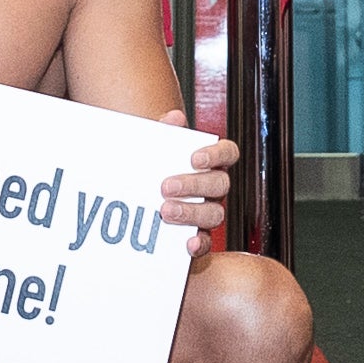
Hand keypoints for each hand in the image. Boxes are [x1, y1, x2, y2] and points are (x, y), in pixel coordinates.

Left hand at [156, 112, 234, 233]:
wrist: (135, 201)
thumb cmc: (152, 169)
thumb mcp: (154, 150)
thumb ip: (164, 133)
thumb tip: (174, 118)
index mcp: (209, 163)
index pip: (228, 152)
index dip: (217, 154)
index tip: (195, 158)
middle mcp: (214, 187)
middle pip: (220, 184)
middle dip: (194, 185)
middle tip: (166, 186)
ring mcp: (208, 212)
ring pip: (215, 213)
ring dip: (192, 212)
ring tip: (165, 211)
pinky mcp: (197, 236)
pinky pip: (206, 242)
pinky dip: (199, 243)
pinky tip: (186, 243)